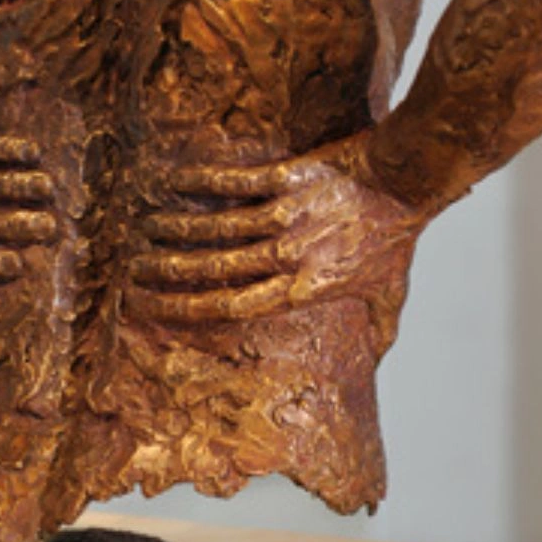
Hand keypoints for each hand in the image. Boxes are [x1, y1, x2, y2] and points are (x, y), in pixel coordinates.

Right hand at [129, 130, 425, 341]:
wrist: (406, 181)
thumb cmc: (397, 240)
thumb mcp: (388, 295)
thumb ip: (375, 331)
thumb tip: (378, 363)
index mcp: (303, 289)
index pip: (232, 306)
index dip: (187, 308)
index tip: (154, 306)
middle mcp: (287, 255)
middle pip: (214, 267)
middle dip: (169, 271)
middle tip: (135, 269)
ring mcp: (285, 214)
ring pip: (218, 225)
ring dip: (178, 228)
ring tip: (147, 229)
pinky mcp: (287, 177)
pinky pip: (235, 181)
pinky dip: (203, 182)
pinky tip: (176, 183)